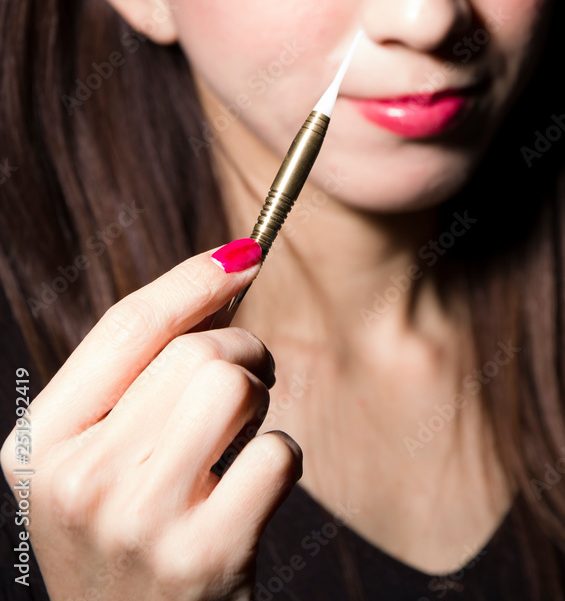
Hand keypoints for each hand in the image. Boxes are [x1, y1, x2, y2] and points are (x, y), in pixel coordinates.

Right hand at [0, 244, 301, 600]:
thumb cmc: (125, 538)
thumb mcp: (95, 460)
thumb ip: (138, 375)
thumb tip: (223, 274)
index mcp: (40, 445)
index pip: (127, 326)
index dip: (193, 279)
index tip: (245, 254)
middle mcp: (79, 481)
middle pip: (193, 351)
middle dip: (241, 350)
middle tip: (248, 382)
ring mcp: (140, 521)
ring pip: (232, 385)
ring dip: (258, 397)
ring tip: (242, 432)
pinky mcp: (205, 556)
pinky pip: (276, 453)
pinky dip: (280, 460)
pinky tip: (251, 493)